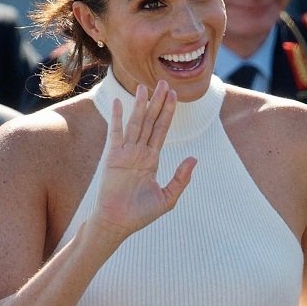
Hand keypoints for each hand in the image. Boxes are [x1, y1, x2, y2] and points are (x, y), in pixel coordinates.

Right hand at [91, 82, 195, 239]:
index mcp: (151, 159)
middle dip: (158, 102)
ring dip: (141, 104)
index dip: (168, 113)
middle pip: (151, 121)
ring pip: (136, 123)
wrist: (118, 223)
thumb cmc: (140, 214)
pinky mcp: (112, 157)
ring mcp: (125, 153)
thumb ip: (181, 178)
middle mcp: (138, 152)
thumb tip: (194, 159)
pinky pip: (115, 133)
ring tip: (146, 86)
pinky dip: (117, 117)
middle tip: (164, 82)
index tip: (174, 96)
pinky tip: (119, 102)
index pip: (161, 130)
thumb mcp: (168, 197)